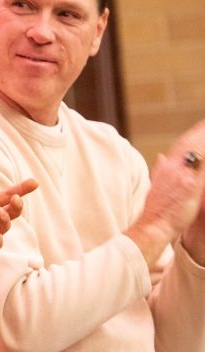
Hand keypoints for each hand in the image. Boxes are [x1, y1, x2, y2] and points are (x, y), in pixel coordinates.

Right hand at [127, 120, 204, 264]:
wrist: (153, 226)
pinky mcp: (192, 186)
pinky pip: (204, 168)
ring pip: (199, 153)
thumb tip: (162, 156)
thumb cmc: (157, 210)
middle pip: (192, 144)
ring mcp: (183, 176)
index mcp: (166, 167)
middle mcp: (173, 168)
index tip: (202, 125)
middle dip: (202, 132)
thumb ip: (161, 169)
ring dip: (204, 140)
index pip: (183, 145)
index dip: (194, 134)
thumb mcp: (156, 185)